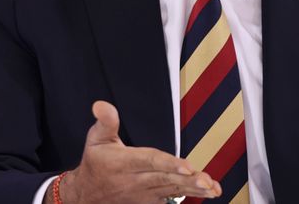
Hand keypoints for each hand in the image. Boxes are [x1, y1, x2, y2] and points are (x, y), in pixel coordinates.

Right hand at [52, 101, 221, 203]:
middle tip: (206, 180)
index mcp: (124, 163)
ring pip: (171, 190)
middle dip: (187, 180)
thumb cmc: (96, 163)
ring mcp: (144, 193)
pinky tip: (208, 193)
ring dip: (193, 189)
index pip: (149, 162)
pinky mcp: (151, 201)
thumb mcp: (96, 139)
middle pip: (164, 179)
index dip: (168, 163)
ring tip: (211, 187)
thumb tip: (102, 104)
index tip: (187, 166)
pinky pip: (172, 198)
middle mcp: (136, 180)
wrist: (87, 196)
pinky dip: (190, 195)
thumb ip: (105, 122)